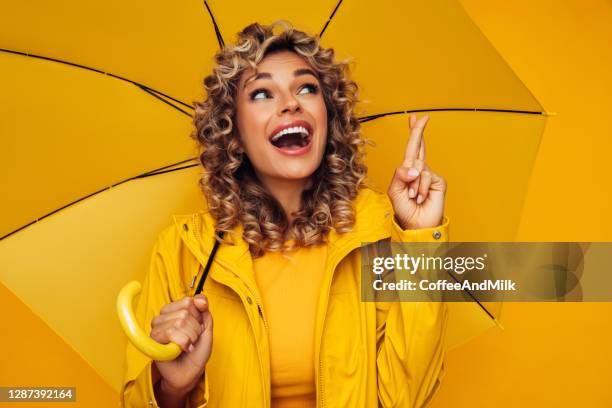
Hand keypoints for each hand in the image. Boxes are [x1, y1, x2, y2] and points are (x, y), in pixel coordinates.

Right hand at [150, 295, 212, 394]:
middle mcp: (163, 317)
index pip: (188, 302)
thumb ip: (205, 311)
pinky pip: (170, 333)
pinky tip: (182, 349)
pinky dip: (183, 343)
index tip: (198, 327)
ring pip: (179, 322)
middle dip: (195, 329)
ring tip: (188, 345)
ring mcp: (156, 328)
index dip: (198, 316)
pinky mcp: (153, 340)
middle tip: (192, 339)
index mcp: (174, 311)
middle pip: (185, 312)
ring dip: (190, 337)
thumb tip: (200, 299)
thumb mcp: (207, 328)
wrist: (190, 372)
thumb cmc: (197, 351)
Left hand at [387, 113, 446, 229]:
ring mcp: (429, 175)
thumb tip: (415, 167)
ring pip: (418, 168)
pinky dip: (420, 188)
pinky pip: (426, 176)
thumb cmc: (404, 209)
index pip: (410, 149)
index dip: (413, 132)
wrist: (417, 225)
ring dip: (413, 184)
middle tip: (423, 117)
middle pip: (419, 146)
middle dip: (418, 131)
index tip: (414, 117)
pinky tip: (421, 198)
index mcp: (407, 171)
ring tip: (413, 197)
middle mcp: (419, 170)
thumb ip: (400, 175)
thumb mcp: (395, 191)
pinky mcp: (438, 181)